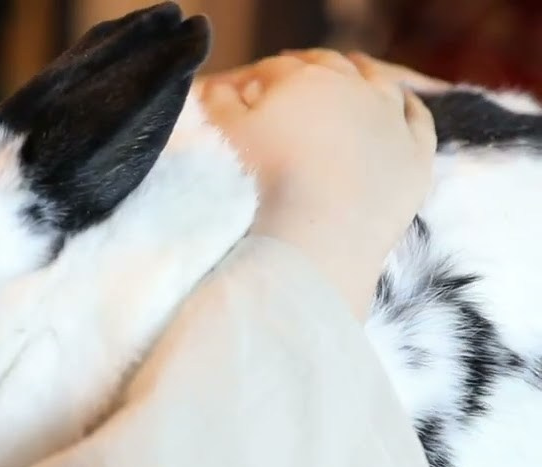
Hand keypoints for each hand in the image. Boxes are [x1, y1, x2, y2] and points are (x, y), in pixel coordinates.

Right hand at [197, 50, 437, 318]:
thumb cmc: (267, 182)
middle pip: (328, 65)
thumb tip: (217, 86)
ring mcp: (390, 117)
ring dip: (363, 71)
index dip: (257, 77)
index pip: (275, 69)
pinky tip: (403, 101)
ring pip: (377, 81)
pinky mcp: (417, 151)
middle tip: (292, 72)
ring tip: (353, 68)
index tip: (244, 90)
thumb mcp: (228, 136)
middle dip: (307, 65)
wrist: (321, 233)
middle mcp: (351, 88)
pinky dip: (410, 105)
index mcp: (302, 80)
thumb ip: (219, 103)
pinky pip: (418, 117)